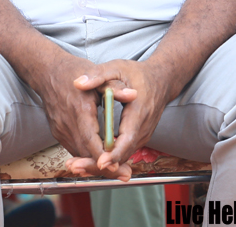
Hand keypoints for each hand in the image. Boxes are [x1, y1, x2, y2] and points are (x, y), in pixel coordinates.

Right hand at [26, 54, 113, 176]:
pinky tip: (100, 158)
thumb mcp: (99, 75)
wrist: (47, 71)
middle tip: (125, 174)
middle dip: (106, 167)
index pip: (91, 142)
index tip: (120, 167)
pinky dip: (87, 155)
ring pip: (79, 154)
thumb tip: (134, 95)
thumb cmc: (74, 72)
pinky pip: (73, 148)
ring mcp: (60, 129)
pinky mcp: (57, 131)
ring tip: (117, 170)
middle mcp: (67, 123)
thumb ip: (116, 88)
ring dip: (96, 164)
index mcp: (79, 110)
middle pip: (86, 154)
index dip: (105, 157)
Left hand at [65, 59, 175, 179]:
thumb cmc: (137, 74)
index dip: (114, 152)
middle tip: (74, 167)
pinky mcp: (137, 139)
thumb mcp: (117, 68)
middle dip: (99, 163)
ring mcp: (142, 136)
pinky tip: (86, 161)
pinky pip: (122, 153)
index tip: (100, 162)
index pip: (128, 138)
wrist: (160, 82)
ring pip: (121, 157)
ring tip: (75, 166)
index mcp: (139, 112)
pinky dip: (106, 159)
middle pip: (122, 154)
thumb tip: (78, 83)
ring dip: (99, 164)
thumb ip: (98, 75)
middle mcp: (143, 129)